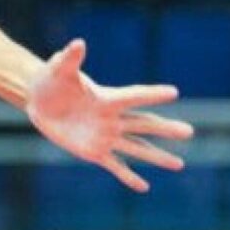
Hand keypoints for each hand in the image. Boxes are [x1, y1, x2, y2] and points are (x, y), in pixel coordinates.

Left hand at [25, 40, 192, 191]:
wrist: (39, 100)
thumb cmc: (51, 80)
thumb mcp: (59, 69)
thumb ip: (70, 58)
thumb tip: (78, 43)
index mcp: (106, 98)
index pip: (133, 96)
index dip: (151, 93)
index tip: (173, 91)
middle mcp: (111, 119)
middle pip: (143, 124)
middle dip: (166, 129)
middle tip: (190, 132)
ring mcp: (104, 137)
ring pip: (136, 148)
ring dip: (157, 157)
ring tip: (180, 164)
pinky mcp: (93, 152)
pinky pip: (114, 166)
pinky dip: (128, 177)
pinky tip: (144, 187)